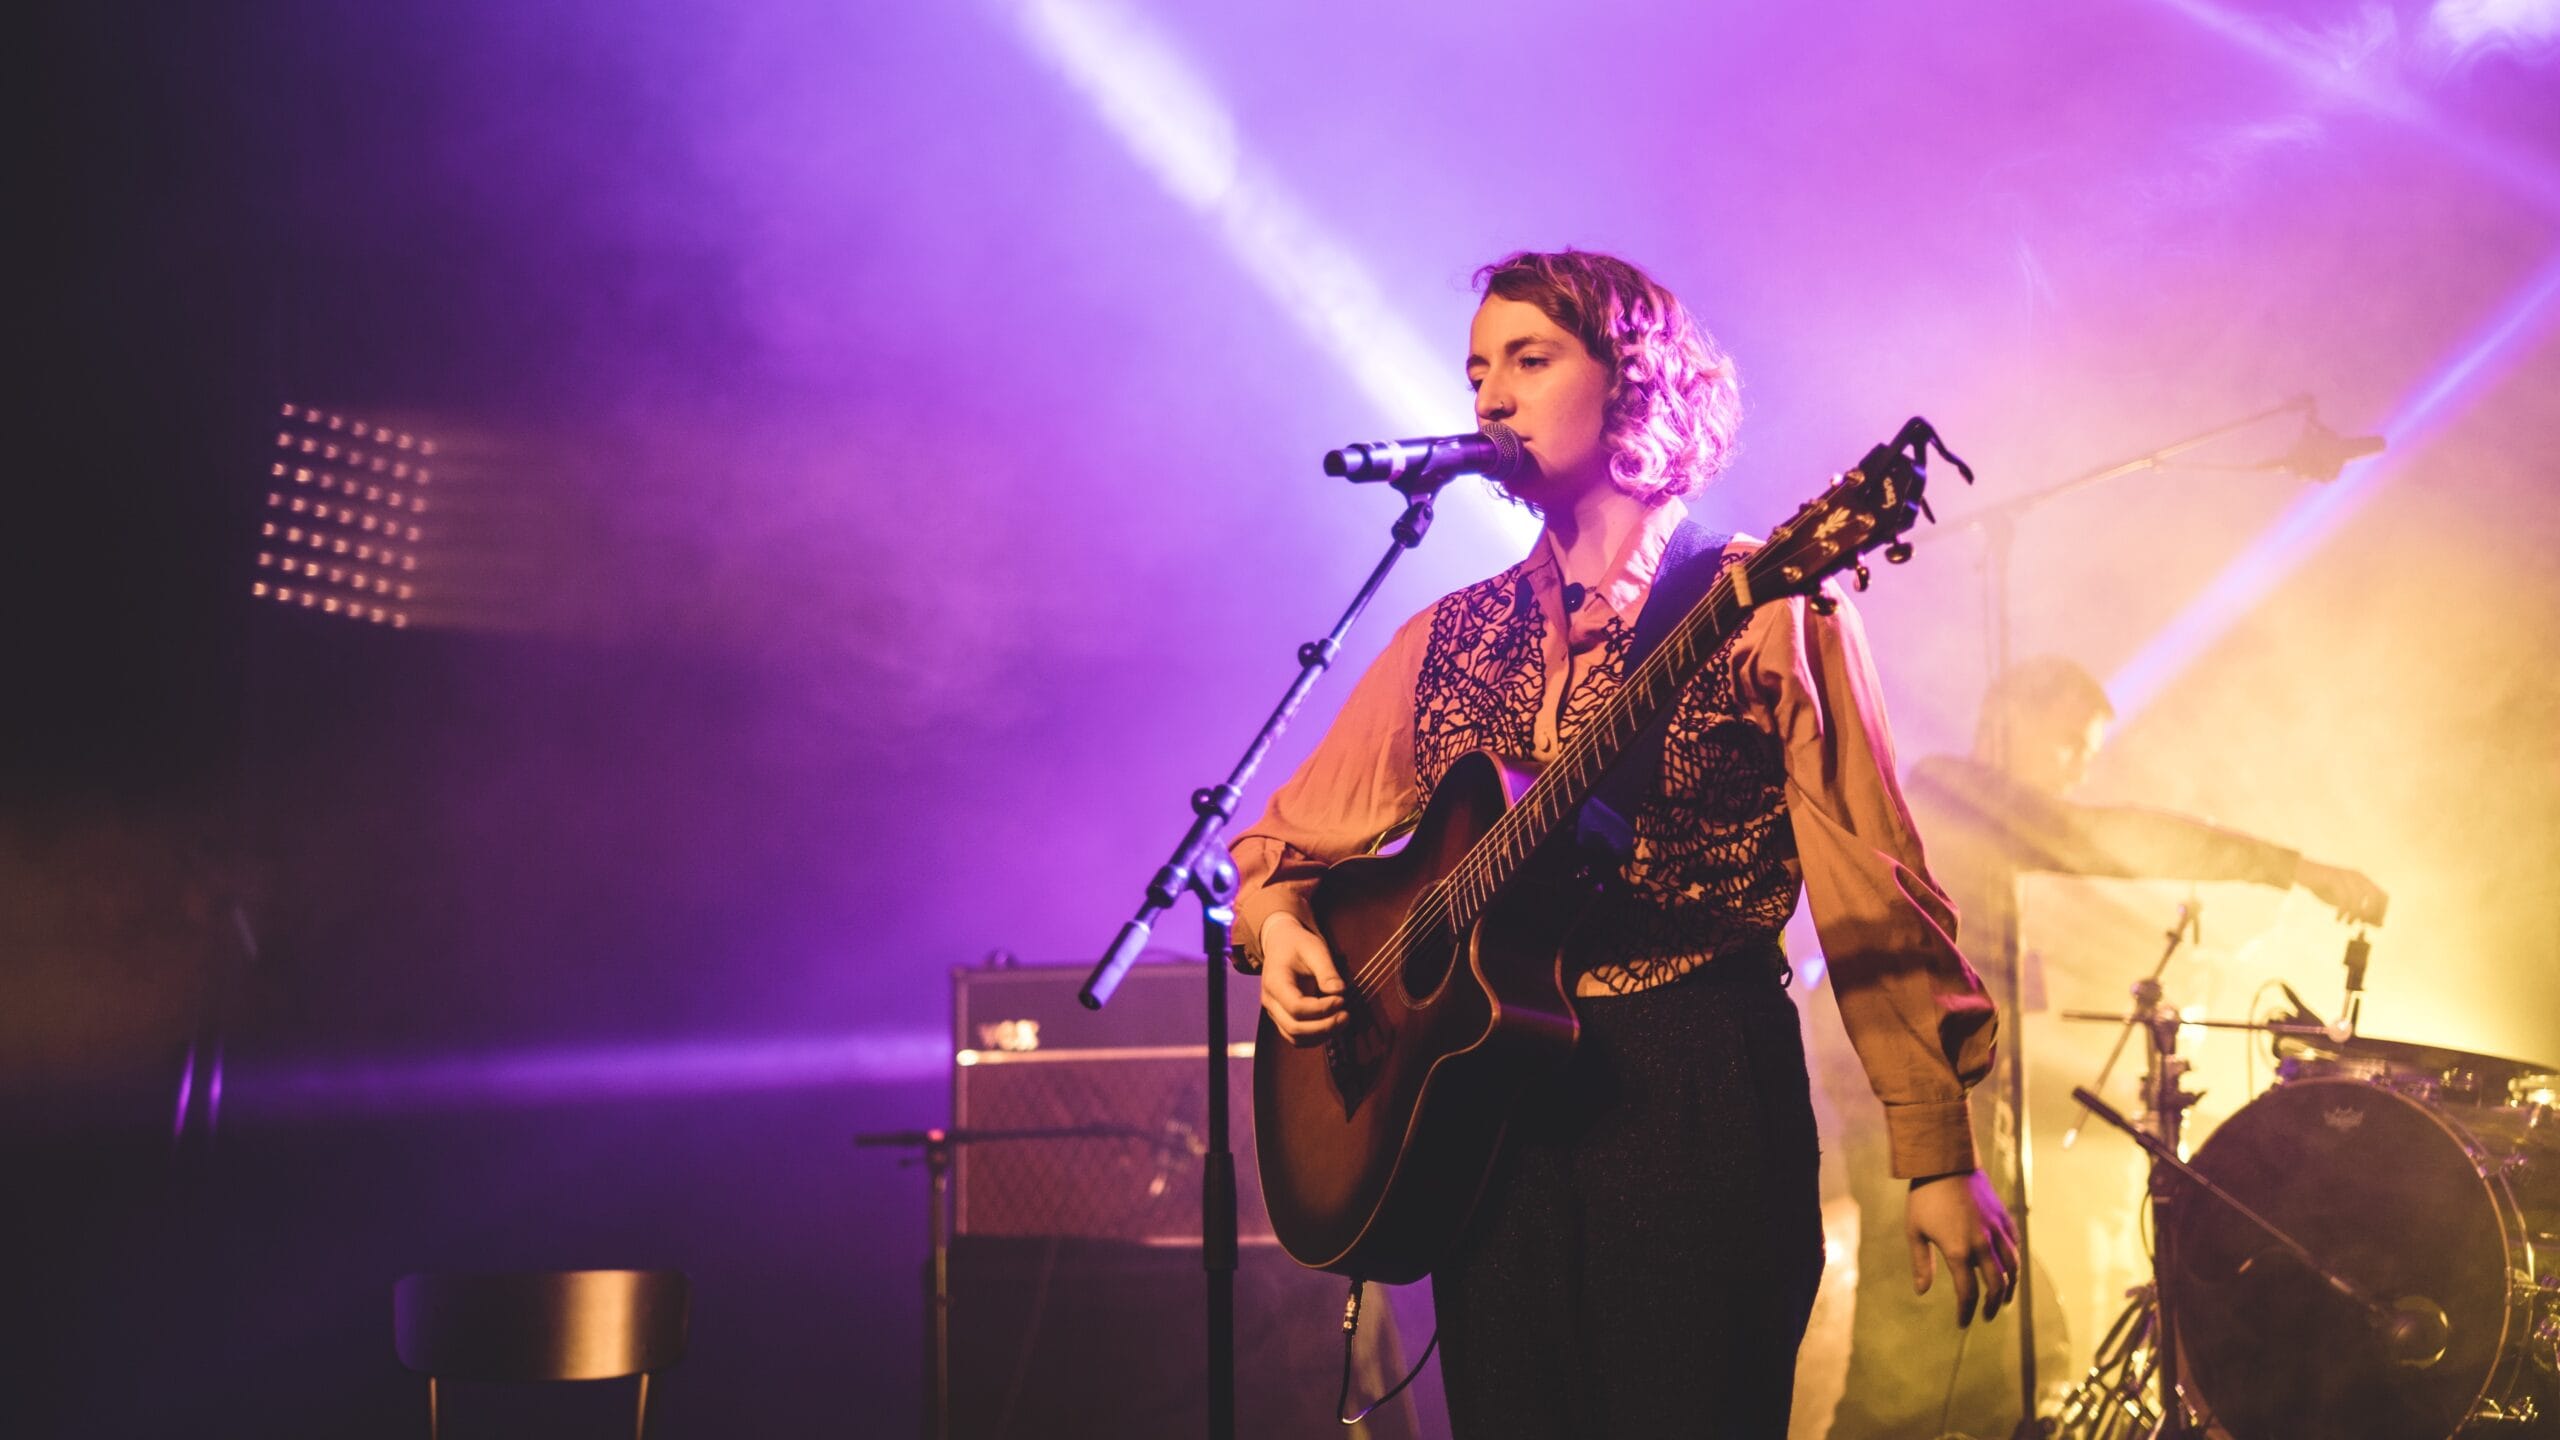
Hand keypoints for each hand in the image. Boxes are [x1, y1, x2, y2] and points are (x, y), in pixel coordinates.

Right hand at [1259, 913, 1349, 1044]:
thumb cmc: (1298, 944)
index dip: (1322, 1009)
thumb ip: (1327, 971)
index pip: (1296, 1007)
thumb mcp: (1314, 949)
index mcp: (1274, 982)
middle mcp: (1270, 1001)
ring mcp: (1274, 1012)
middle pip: (1294, 1028)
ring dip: (1321, 1035)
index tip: (1342, 1000)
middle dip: (1324, 1026)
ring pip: (1295, 1038)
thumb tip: (1339, 992)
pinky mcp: (1282, 1018)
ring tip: (1342, 1020)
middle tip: (1346, 1016)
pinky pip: (1297, 1037)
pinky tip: (1332, 1025)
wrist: (1280, 943)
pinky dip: (1316, 1037)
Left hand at [1906, 1169, 2019, 1326]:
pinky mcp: (2004, 1218)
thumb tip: (1922, 1291)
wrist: (1945, 1162)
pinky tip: (2009, 1268)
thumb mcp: (1915, 1231)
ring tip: (2003, 1299)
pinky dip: (2014, 1262)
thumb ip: (1920, 1264)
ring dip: (2009, 1288)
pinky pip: (2015, 1246)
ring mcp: (1996, 1231)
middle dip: (1991, 1306)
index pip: (1967, 1293)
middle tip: (1986, 1316)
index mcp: (1958, 1251)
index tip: (1963, 1323)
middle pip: (1995, 1286)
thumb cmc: (1924, 1197)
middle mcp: (1982, 1245)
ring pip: (2012, 1268)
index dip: (1966, 1312)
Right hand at [2296, 859, 2387, 925]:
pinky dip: (2343, 911)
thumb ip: (2360, 910)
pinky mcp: (2334, 878)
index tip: (2372, 924)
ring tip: (2347, 922)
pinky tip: (2338, 918)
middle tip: (2361, 923)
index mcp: (2363, 880)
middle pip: (2376, 897)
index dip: (2382, 911)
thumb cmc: (2323, 887)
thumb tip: (2379, 925)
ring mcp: (2346, 875)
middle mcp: (2358, 876)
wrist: (2301, 872)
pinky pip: (2344, 898)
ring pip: (2360, 898)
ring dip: (2355, 914)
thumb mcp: (2343, 900)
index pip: (2384, 896)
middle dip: (2371, 913)